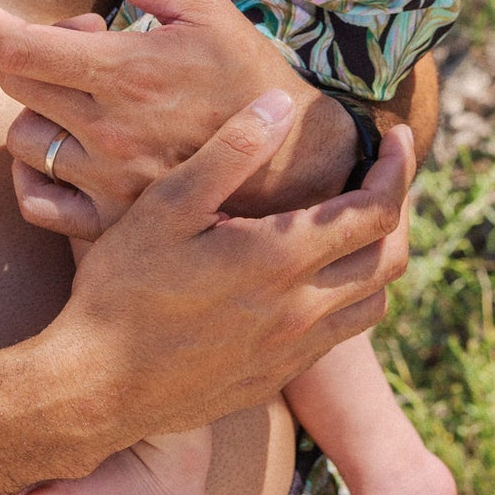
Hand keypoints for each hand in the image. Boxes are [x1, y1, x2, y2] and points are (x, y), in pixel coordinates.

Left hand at [0, 0, 360, 238]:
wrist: (293, 161)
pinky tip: (69, 153)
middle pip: (17, 84)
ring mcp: (105, 181)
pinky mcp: (110, 221)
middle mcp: (105, 130)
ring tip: (90, 102)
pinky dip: (37, 174)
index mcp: (124, 71)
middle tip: (89, 47)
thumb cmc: (248, 74)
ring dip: (41, 111)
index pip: (19, 47)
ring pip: (23, 138)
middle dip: (37, 53)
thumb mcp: (202, 8)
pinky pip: (35, 201)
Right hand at [47, 87, 416, 452]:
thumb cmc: (121, 291)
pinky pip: (337, 338)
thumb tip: (283, 104)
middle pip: (392, 258)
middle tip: (384, 172)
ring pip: (373, 303)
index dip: (398, 168)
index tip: (396, 135)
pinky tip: (310, 275)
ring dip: (376, 258)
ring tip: (353, 222)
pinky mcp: (275, 379)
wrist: (95, 391)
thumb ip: (230, 152)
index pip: (378, 211)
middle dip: (399, 208)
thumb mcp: (166, 206)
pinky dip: (344, 298)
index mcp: (282, 261)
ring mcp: (292, 352)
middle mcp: (302, 311)